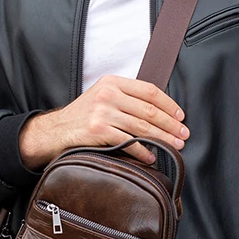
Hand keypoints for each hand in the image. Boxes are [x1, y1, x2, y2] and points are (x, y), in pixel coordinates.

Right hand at [18, 75, 188, 168]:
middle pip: (149, 110)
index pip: (149, 91)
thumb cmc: (83, 116)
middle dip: (170, 124)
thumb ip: (126, 98)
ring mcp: (102, 112)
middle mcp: (108, 94)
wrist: (55, 131)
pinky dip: (143, 151)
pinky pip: (128, 141)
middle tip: (183, 135)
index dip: (168, 105)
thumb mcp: (102, 97)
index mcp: (113, 82)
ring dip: (163, 138)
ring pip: (142, 127)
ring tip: (175, 146)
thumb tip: (160, 112)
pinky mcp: (98, 130)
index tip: (180, 117)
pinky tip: (151, 156)